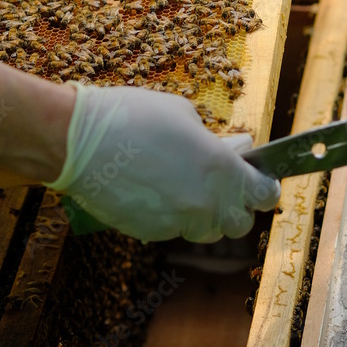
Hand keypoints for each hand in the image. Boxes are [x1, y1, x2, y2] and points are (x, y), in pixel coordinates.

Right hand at [45, 84, 280, 242]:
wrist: (80, 141)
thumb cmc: (132, 116)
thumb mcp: (182, 113)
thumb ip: (213, 138)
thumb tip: (235, 149)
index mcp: (220, 169)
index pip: (264, 195)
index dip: (266, 187)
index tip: (263, 179)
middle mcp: (205, 203)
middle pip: (239, 222)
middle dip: (237, 204)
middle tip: (224, 182)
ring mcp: (177, 222)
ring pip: (207, 231)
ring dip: (207, 213)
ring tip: (188, 184)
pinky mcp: (150, 233)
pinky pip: (174, 229)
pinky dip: (174, 215)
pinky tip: (156, 188)